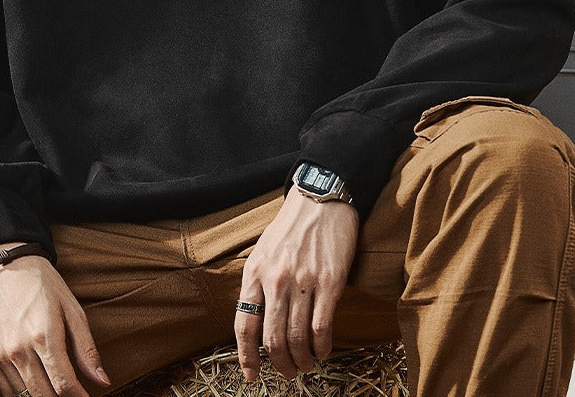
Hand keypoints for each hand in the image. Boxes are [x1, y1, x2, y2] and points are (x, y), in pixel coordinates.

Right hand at [0, 241, 111, 396]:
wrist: (5, 268)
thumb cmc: (43, 284)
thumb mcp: (72, 308)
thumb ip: (86, 348)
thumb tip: (102, 380)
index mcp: (45, 335)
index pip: (64, 383)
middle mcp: (20, 350)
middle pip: (44, 396)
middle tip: (75, 394)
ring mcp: (2, 356)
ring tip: (58, 391)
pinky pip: (6, 392)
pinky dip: (23, 396)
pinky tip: (38, 390)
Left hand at [235, 187, 358, 380]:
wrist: (321, 201)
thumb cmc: (291, 227)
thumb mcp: (263, 251)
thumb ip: (258, 283)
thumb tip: (256, 321)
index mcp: (255, 272)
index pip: (244, 324)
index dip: (246, 356)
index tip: (251, 375)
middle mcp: (275, 279)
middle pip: (272, 339)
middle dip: (279, 364)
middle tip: (288, 373)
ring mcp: (303, 282)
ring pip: (297, 338)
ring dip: (301, 360)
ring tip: (306, 364)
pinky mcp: (330, 282)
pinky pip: (322, 327)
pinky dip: (322, 347)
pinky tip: (323, 351)